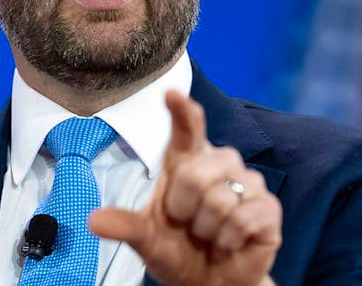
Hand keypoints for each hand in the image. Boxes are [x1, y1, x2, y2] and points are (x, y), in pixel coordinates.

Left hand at [90, 91, 281, 285]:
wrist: (211, 283)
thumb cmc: (178, 251)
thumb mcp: (146, 240)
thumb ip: (125, 226)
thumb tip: (93, 221)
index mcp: (187, 161)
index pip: (186, 128)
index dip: (182, 110)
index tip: (172, 93)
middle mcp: (219, 164)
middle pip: (195, 175)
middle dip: (184, 210)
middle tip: (188, 225)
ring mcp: (248, 183)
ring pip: (220, 200)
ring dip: (207, 230)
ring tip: (209, 236)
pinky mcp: (268, 208)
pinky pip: (243, 219)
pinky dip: (228, 240)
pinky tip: (228, 244)